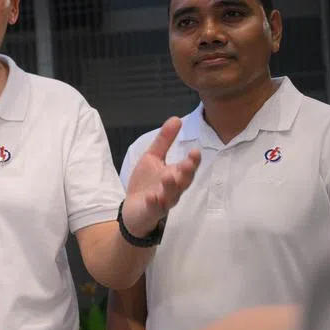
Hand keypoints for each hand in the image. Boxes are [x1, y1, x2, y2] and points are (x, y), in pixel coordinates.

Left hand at [122, 118, 200, 236]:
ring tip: (169, 176)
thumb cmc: (147, 182)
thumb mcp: (153, 158)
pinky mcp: (152, 211)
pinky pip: (155, 208)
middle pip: (184, 181)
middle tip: (188, 163)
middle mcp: (174, 189)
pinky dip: (154, 202)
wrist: (134, 209)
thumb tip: (176, 118)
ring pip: (171, 195)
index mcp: (176, 175)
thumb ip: (164, 141)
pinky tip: (152, 196)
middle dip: (186, 172)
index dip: (193, 161)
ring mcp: (163, 201)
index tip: (195, 151)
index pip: (188, 167)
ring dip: (171, 186)